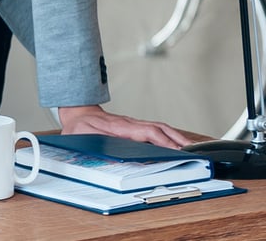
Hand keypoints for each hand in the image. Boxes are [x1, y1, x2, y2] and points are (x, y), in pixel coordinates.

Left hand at [57, 105, 193, 147]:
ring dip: (177, 137)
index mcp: (120, 127)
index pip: (147, 132)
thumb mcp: (79, 137)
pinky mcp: (135, 127)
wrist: (78, 114)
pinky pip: (156, 130)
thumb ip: (89, 146)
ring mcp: (134, 125)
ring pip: (160, 128)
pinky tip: (178, 143)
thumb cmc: (79, 127)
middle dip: (177, 140)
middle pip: (159, 129)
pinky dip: (170, 136)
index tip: (175, 149)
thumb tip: (102, 158)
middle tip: (194, 151)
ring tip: (193, 148)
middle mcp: (130, 124)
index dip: (163, 140)